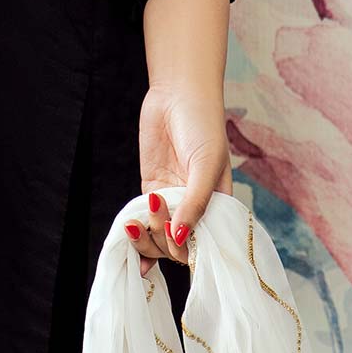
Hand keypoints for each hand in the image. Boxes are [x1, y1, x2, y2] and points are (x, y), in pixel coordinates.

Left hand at [124, 0, 231, 273]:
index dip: (187, 248)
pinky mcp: (151, 193)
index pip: (203, 247)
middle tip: (157, 208)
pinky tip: (134, 258)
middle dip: (162, 238)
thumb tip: (180, 238)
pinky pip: (144, 224)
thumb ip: (195, 204)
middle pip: (177, 248)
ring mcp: (172, 203)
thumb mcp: (205, 166)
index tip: (175, 230)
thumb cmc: (203, 127)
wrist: (178, 94)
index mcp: (217, 209)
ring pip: (158, 240)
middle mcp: (195, 211)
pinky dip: (137, 242)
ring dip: (146, 240)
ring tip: (134, 224)